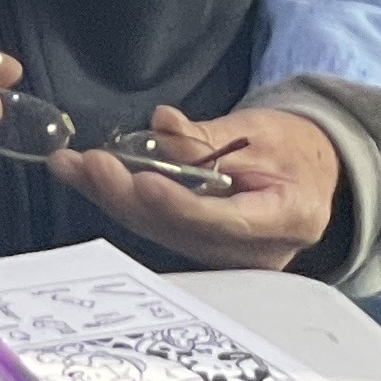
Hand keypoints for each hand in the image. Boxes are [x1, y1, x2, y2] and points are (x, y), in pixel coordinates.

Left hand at [51, 103, 335, 270]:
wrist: (310, 174)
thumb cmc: (293, 149)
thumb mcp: (261, 131)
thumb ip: (207, 136)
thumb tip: (161, 123)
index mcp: (287, 218)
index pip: (224, 220)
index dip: (179, 204)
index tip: (141, 180)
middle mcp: (255, 251)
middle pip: (180, 230)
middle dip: (126, 195)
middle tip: (85, 163)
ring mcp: (227, 257)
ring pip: (160, 231)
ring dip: (110, 197)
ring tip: (70, 166)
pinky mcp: (201, 249)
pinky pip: (157, 228)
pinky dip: (122, 201)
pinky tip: (87, 178)